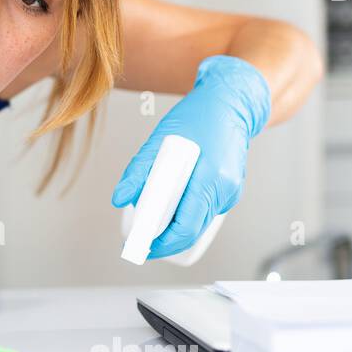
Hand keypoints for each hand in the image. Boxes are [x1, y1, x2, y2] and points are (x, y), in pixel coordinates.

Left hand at [111, 55, 270, 258]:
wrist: (230, 104)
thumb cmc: (196, 117)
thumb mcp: (159, 140)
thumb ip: (138, 171)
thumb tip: (120, 199)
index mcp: (210, 178)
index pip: (186, 227)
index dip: (162, 243)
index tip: (142, 247)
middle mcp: (225, 189)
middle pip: (192, 231)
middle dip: (165, 240)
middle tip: (139, 240)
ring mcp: (231, 192)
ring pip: (199, 224)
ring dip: (174, 228)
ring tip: (149, 223)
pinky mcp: (230, 191)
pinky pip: (205, 212)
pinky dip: (186, 215)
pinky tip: (169, 207)